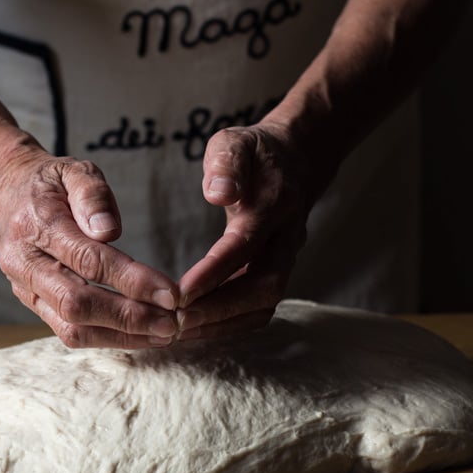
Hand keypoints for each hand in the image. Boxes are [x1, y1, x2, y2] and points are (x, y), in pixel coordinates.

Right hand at [0, 143, 178, 347]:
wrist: (5, 197)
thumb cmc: (51, 184)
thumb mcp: (72, 170)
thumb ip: (92, 195)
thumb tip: (109, 231)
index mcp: (36, 225)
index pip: (88, 260)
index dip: (132, 280)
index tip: (171, 293)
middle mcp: (24, 263)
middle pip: (77, 303)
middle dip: (129, 317)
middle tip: (173, 322)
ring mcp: (25, 289)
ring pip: (72, 328)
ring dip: (122, 336)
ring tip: (165, 334)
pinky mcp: (33, 305)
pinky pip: (69, 333)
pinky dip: (108, 339)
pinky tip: (142, 335)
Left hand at [177, 123, 311, 340]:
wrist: (297, 161)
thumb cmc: (255, 153)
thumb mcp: (236, 141)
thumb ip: (226, 163)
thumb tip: (218, 194)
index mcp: (275, 204)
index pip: (245, 245)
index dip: (214, 272)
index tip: (179, 293)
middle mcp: (287, 238)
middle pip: (263, 287)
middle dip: (220, 310)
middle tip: (175, 321)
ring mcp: (287, 260)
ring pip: (264, 305)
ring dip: (223, 323)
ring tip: (179, 331)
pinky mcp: (278, 273)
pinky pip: (259, 308)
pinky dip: (229, 324)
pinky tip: (195, 328)